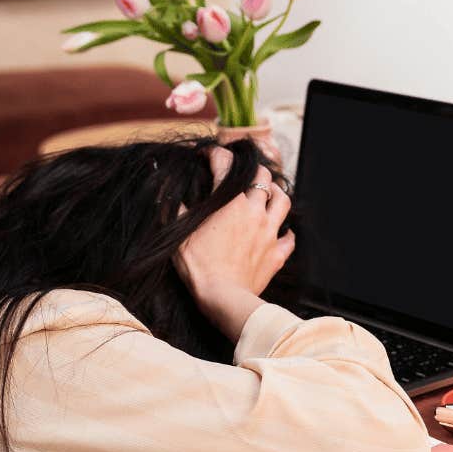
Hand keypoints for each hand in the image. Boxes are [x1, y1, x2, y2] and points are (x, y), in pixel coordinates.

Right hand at [174, 146, 295, 341]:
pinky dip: (286, 233)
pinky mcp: (276, 254)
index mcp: (229, 202)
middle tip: (243, 173)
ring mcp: (269, 232)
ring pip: (283, 201)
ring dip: (277, 192)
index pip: (224, 164)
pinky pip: (289, 239)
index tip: (207, 155)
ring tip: (270, 192)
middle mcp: (254, 211)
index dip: (215, 154)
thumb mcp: (179, 235)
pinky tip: (281, 232)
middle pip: (262, 177)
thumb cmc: (198, 267)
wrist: (223, 298)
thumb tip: (163, 191)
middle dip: (252, 170)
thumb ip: (174, 208)